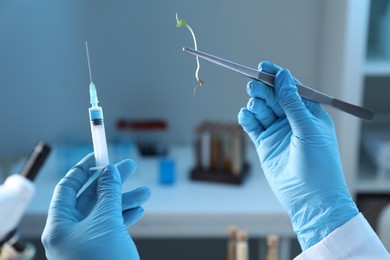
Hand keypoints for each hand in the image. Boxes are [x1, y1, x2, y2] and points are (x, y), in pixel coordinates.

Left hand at [41, 154, 150, 259]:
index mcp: (61, 225)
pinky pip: (112, 226)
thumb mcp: (106, 221)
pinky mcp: (101, 248)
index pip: (68, 188)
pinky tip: (138, 209)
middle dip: (112, 182)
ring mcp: (87, 241)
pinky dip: (126, 215)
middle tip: (130, 166)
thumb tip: (110, 170)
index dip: (85, 169)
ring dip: (125, 199)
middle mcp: (71, 232)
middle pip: (91, 197)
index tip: (101, 156)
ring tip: (145, 192)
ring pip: (105, 211)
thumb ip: (108, 192)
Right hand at [238, 62, 357, 249]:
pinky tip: (246, 115)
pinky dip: (247, 118)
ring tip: (254, 105)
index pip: (291, 88)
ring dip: (255, 104)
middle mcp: (292, 120)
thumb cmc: (319, 163)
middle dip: (263, 89)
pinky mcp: (264, 144)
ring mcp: (277, 132)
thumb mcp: (307, 128)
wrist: (310, 198)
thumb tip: (283, 76)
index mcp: (309, 113)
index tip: (263, 65)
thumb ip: (292, 102)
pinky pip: (252, 125)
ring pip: (261, 110)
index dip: (277, 77)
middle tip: (254, 85)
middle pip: (273, 97)